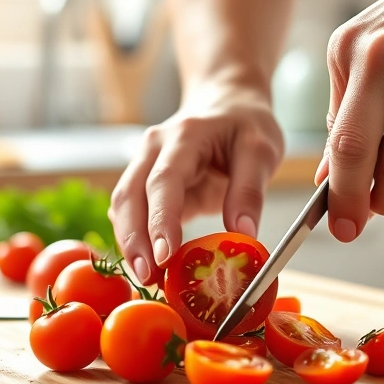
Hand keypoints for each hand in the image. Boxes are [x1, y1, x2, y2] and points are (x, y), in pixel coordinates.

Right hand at [109, 84, 283, 284]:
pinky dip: (133, 240)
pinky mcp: (145, 185)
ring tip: (147, 281)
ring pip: (122, 206)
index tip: (164, 256)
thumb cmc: (244, 124)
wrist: (225, 101)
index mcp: (183, 136)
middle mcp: (153, 149)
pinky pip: (130, 214)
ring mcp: (143, 165)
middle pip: (129, 196)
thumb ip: (250, 190)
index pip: (164, 181)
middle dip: (134, 240)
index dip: (161, 220)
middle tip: (149, 279)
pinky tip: (145, 266)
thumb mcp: (261, 149)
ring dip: (129, 244)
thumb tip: (243, 235)